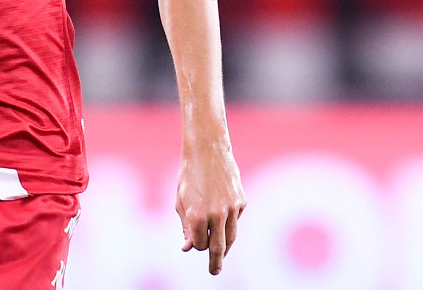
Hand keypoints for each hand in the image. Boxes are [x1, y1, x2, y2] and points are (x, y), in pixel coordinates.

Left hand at [176, 143, 245, 274]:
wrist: (207, 150)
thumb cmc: (189, 175)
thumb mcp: (180, 200)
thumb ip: (185, 226)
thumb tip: (187, 247)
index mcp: (197, 215)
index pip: (200, 245)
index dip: (196, 245)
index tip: (195, 243)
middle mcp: (216, 214)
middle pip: (218, 247)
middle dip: (216, 262)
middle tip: (214, 272)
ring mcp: (232, 209)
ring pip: (231, 237)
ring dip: (226, 248)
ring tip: (221, 256)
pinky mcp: (242, 202)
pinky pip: (236, 220)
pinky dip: (229, 223)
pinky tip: (223, 218)